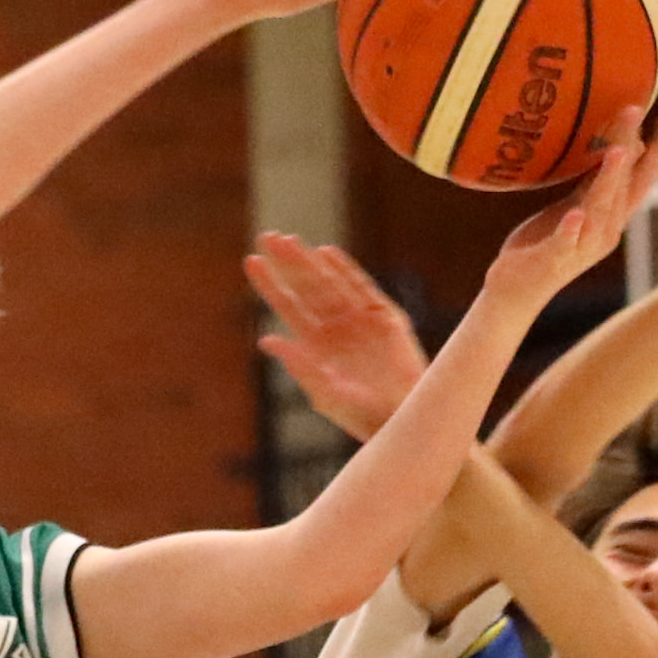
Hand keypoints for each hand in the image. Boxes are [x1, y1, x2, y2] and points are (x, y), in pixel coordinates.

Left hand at [244, 235, 424, 437]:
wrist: (405, 421)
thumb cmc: (362, 416)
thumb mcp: (324, 394)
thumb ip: (299, 365)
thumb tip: (265, 339)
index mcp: (315, 345)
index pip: (288, 306)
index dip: (270, 284)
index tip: (252, 260)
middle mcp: (335, 327)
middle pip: (307, 288)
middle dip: (288, 263)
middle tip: (267, 236)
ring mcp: (361, 320)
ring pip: (330, 283)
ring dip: (310, 261)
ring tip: (289, 240)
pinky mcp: (386, 318)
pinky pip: (363, 288)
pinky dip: (346, 271)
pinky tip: (327, 254)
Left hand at [478, 106, 657, 314]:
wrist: (516, 291)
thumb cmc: (545, 242)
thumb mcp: (576, 205)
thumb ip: (598, 181)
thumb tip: (626, 145)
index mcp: (612, 217)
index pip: (644, 178)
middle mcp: (605, 231)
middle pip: (625, 186)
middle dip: (633, 149)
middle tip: (635, 109)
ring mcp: (580, 246)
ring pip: (600, 209)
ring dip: (609, 180)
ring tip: (616, 151)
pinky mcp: (553, 259)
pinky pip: (565, 242)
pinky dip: (572, 228)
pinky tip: (576, 214)